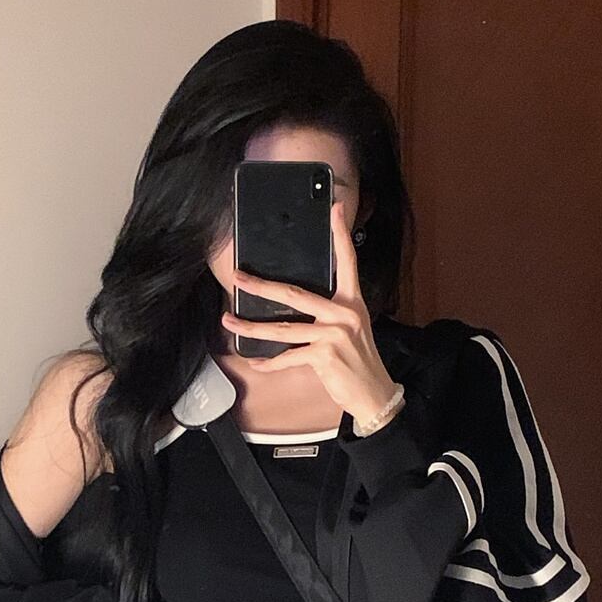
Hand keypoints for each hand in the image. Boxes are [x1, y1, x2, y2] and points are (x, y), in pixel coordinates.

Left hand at [221, 200, 398, 427]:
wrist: (372, 393)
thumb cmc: (356, 361)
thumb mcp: (349, 329)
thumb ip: (328, 313)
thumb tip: (294, 305)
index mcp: (351, 301)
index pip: (346, 261)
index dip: (340, 234)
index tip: (334, 208)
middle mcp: (344, 312)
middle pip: (294, 294)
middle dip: (260, 286)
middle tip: (237, 277)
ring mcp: (334, 333)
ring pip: (283, 329)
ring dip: (251, 328)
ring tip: (229, 323)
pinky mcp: (325, 355)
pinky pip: (288, 357)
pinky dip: (269, 364)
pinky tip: (255, 362)